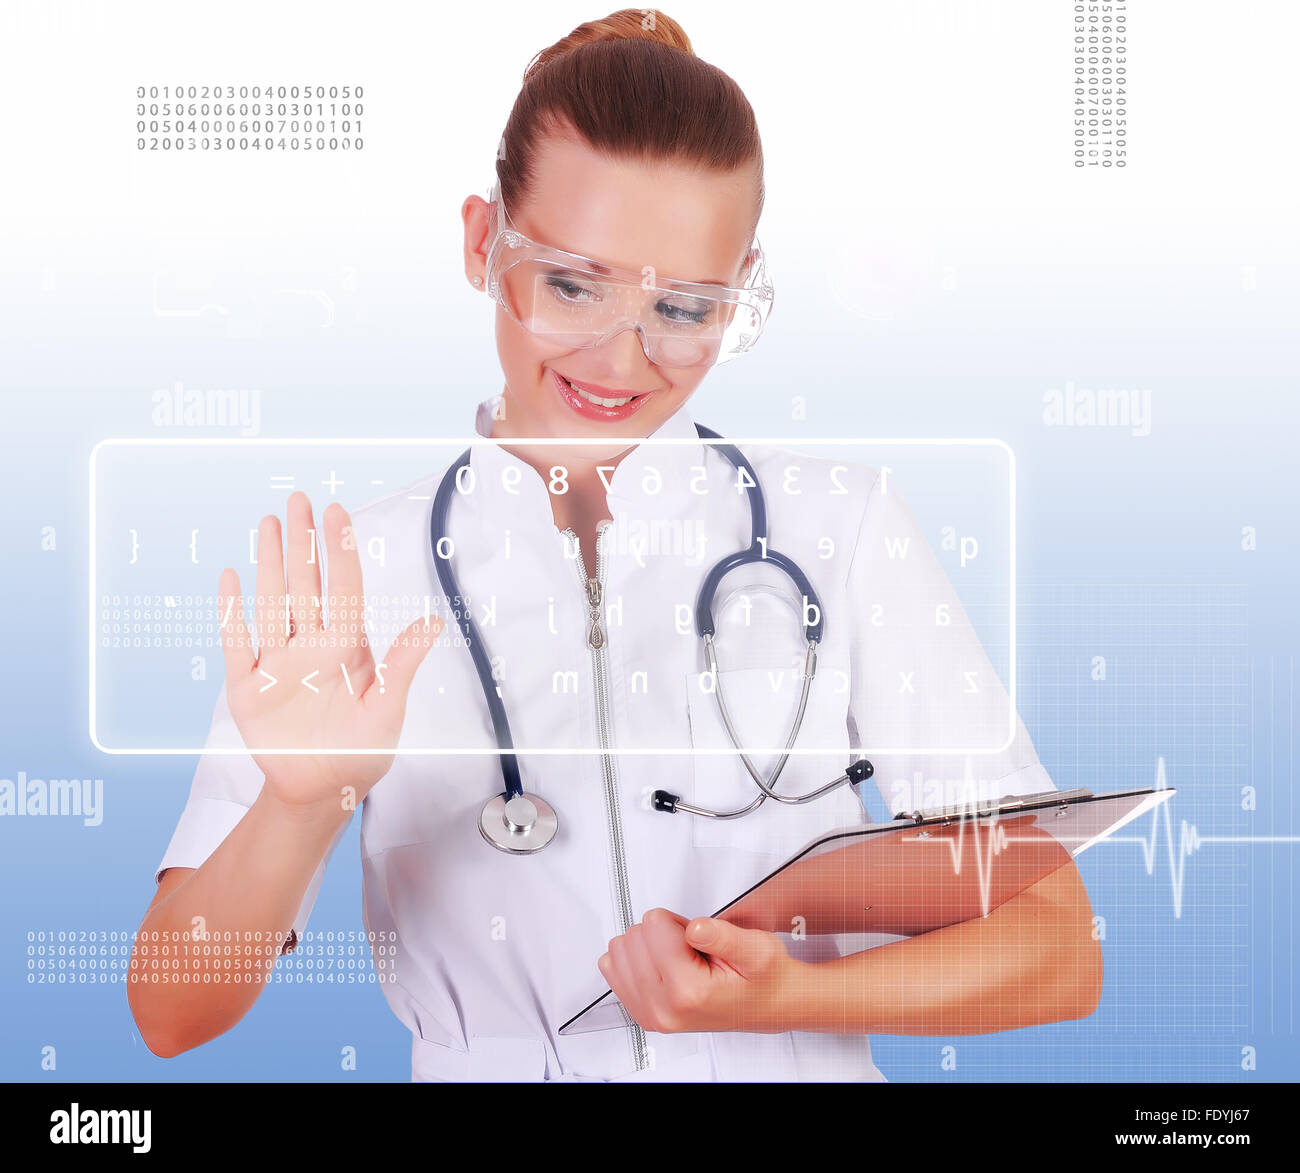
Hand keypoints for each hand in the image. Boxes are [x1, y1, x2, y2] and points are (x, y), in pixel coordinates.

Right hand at [218, 492, 440, 812]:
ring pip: (272, 601)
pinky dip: (231, 611)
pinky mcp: (247, 686)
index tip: (336, 511)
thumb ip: (402, 664)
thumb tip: (433, 621)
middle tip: (298, 499)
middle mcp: (312, 645)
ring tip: (268, 522)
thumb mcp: (388, 709)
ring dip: (268, 563)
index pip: (343, 587)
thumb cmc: (363, 749)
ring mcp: (278, 662)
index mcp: (347, 647)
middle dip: (302, 542)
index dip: (339, 549)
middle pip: (305, 583)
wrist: (322, 789)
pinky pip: (237, 642)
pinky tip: (230, 578)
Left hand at [597, 908, 802, 1033]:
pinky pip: (613, 969)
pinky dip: (636, 959)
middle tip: (692, 949)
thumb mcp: (758, 949)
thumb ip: (723, 936)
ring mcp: (650, 1014)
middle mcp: (663, 1009)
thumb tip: (694, 928)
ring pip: (619, 950)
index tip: (698, 937)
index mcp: (689, 992)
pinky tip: (664, 966)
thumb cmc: (762, 979)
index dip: (679, 921)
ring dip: (648, 946)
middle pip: (634, 936)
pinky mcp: (642, 1014)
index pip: (653, 924)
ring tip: (681, 958)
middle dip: (663, 932)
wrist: (767, 1005)